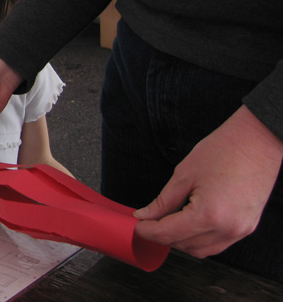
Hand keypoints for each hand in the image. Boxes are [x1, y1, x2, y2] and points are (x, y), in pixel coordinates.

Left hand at [134, 106, 282, 257]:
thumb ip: (162, 201)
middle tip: (148, 222)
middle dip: (162, 236)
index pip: (168, 233)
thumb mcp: (184, 175)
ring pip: (201, 250)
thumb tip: (145, 215)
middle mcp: (227, 228)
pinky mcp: (247, 227)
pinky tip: (188, 224)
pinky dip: (199, 239)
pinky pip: (218, 244)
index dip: (148, 231)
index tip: (136, 225)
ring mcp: (240, 231)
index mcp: (208, 215)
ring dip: (180, 241)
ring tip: (165, 223)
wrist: (256, 142)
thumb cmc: (223, 151)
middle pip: (184, 245)